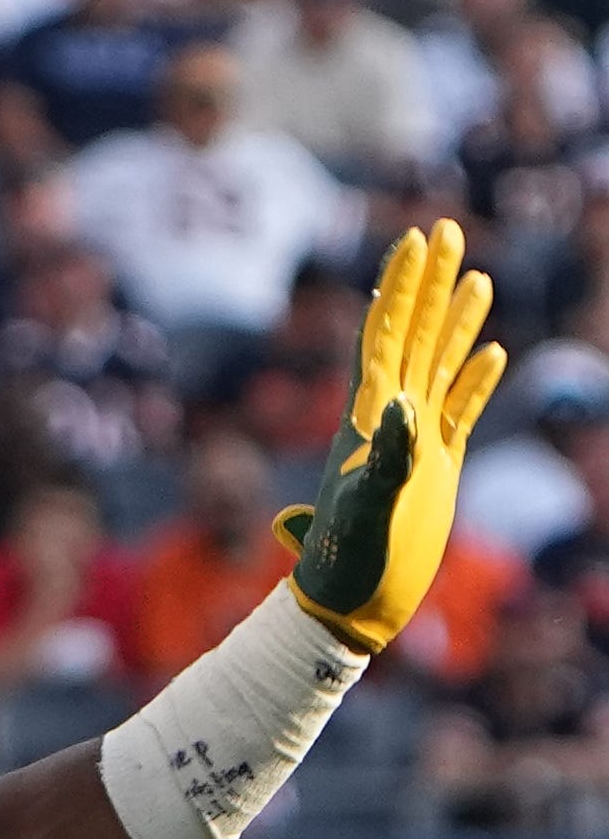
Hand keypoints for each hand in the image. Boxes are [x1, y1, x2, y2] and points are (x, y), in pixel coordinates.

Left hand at [281, 221, 504, 656]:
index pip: (384, 337)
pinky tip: (493, 353)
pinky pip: (458, 411)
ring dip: (456, 321)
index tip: (413, 239)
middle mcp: (387, 422)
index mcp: (366, 421)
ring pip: (438, 365)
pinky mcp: (435, 470)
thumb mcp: (366, 510)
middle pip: (413, 336)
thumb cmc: (347, 565)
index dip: (399, 288)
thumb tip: (402, 406)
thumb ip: (387, 458)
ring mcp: (413, 443)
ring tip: (476, 277)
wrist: (347, 608)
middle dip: (430, 284)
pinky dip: (475, 380)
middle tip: (446, 230)